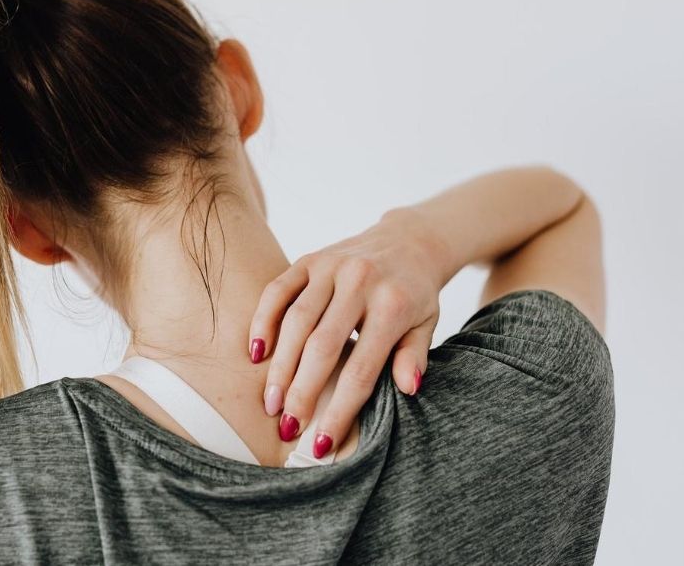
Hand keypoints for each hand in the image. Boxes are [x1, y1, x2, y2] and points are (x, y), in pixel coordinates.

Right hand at [248, 207, 449, 455]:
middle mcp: (359, 282)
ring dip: (279, 366)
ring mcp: (331, 267)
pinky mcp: (309, 259)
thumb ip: (414, 356)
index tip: (321, 442)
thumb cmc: (415, 294)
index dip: (340, 409)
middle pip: (322, 347)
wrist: (409, 240)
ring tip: (270, 401)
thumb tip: (407, 390)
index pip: (361, 369)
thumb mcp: (427, 325)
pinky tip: (256, 353)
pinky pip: (278, 291)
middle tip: (286, 426)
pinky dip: (263, 321)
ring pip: (295, 322)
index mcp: (392, 306)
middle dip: (301, 392)